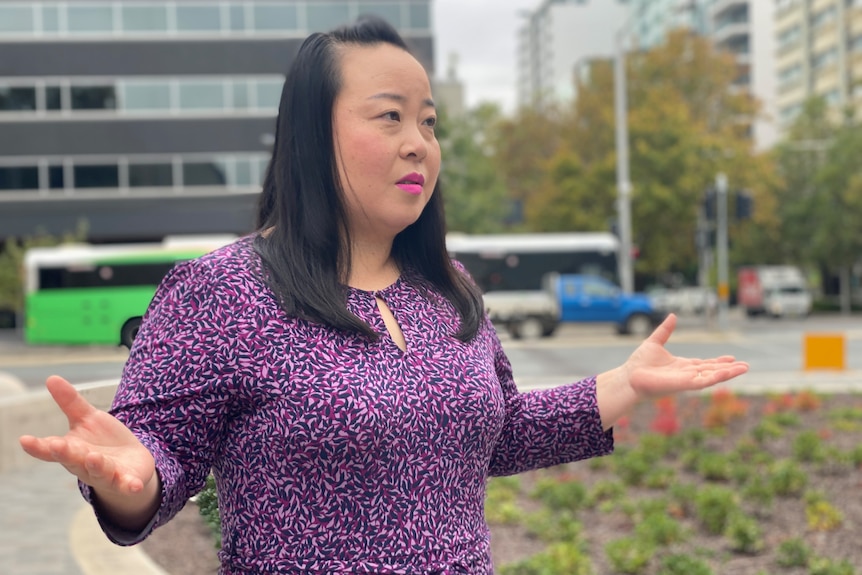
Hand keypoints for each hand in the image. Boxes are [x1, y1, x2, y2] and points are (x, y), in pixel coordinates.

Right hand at [19, 376, 155, 496]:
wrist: (130, 464)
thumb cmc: (103, 441)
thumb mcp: (88, 419)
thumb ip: (71, 402)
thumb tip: (51, 378)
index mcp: (72, 450)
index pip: (51, 449)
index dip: (38, 446)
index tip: (25, 440)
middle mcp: (84, 465)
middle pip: (73, 460)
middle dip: (65, 454)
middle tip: (57, 445)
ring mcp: (105, 474)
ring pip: (99, 471)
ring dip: (96, 465)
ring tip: (92, 457)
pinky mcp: (126, 481)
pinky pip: (127, 485)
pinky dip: (130, 485)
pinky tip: (134, 486)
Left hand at [623, 313, 748, 399]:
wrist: (629, 376)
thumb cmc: (638, 363)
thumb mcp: (654, 342)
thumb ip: (664, 330)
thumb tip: (672, 315)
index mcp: (681, 365)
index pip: (704, 363)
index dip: (718, 361)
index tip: (731, 358)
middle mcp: (686, 374)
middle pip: (712, 371)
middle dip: (729, 369)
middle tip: (745, 366)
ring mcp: (686, 380)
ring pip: (712, 376)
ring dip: (728, 373)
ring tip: (744, 369)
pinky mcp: (683, 385)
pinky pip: (703, 381)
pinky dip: (716, 377)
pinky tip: (728, 373)